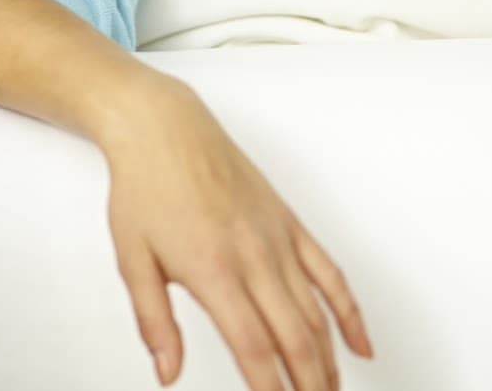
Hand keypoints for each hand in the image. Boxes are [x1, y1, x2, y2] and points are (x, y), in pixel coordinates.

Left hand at [104, 81, 373, 390]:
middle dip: (308, 383)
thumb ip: (154, 321)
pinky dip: (350, 314)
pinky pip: (330, 275)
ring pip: (316, 313)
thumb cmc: (143, 187)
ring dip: (328, 360)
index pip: (253, 348)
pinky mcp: (289, 223)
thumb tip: (167, 373)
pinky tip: (360, 345)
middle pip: (295, 338)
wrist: (162, 127)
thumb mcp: (131, 258)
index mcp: (212, 270)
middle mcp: (253, 257)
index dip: (269, 387)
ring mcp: (277, 240)